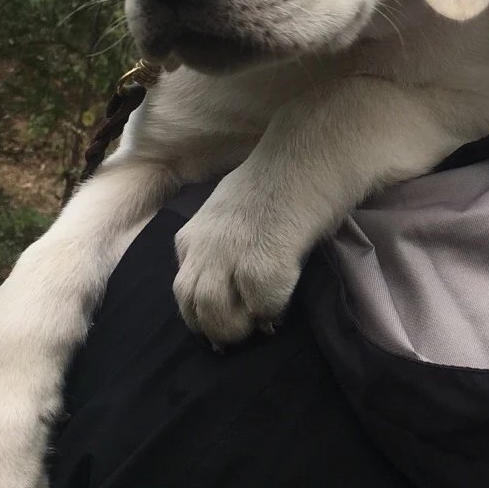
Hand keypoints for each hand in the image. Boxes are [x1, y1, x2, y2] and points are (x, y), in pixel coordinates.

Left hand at [172, 186, 303, 346]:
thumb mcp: (231, 208)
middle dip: (213, 328)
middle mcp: (203, 248)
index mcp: (193, 234)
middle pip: (191, 307)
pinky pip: (261, 308)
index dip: (201, 309)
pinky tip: (282, 306)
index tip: (223, 315)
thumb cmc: (278, 177)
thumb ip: (223, 241)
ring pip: (215, 317)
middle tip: (238, 334)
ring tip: (258, 325)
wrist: (306, 154)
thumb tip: (233, 280)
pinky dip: (271, 313)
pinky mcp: (261, 267)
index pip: (182, 287)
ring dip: (237, 329)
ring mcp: (229, 258)